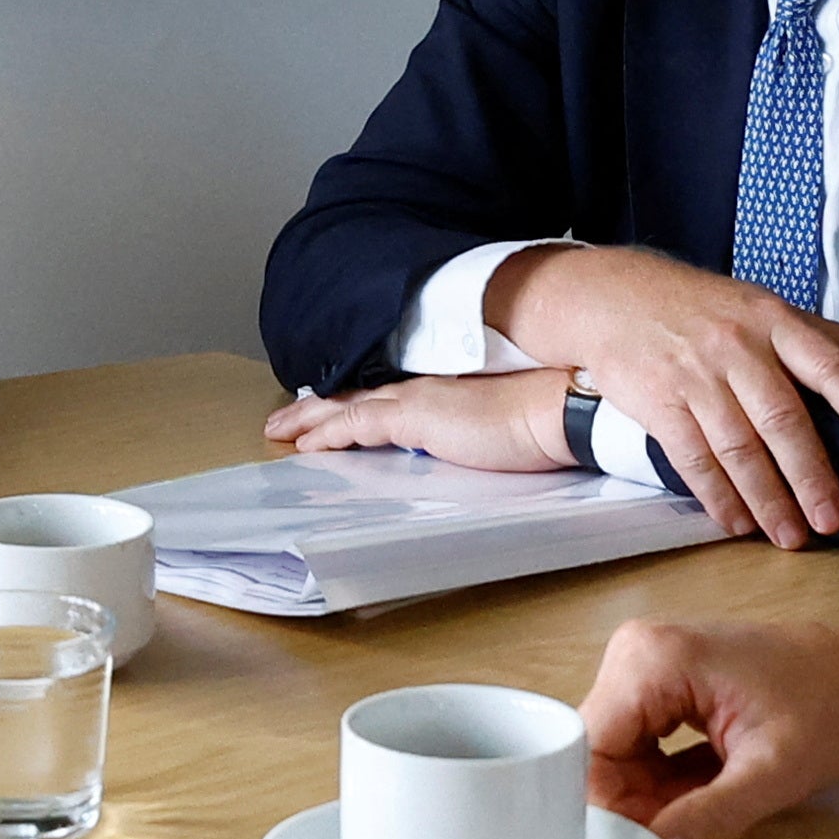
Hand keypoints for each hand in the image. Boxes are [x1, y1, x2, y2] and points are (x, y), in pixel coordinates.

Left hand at [263, 367, 574, 469]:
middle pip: (358, 395)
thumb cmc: (543, 420)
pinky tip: (306, 444)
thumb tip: (463, 451)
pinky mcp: (416, 417)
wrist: (559, 407)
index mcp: (445, 390)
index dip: (352, 402)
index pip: (387, 395)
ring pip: (348, 406)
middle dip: (318, 409)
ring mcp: (418, 399)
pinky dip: (328, 433)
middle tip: (284, 421)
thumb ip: (472, 434)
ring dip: (311, 419)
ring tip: (279, 430)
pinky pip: (357, 424)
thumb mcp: (499, 427)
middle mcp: (425, 387)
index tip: (328, 410)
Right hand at [490, 244, 838, 548]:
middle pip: (781, 418)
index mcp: (774, 321)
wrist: (613, 298)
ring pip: (738, 447)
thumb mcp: (765, 308)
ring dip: (767, 499)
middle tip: (833, 520)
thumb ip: (824, 337)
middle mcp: (737, 347)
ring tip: (790, 537)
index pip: (826, 361)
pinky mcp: (660, 403)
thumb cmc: (705, 309)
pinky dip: (718, 497)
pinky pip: (693, 459)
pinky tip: (738, 523)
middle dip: (810, 475)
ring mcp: (696, 376)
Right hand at [582, 615, 838, 838]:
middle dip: (633, 807)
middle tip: (682, 837)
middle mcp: (635, 653)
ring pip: (616, 758)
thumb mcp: (771, 773)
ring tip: (709, 804)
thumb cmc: (826, 706)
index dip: (609, 810)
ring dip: (650, 798)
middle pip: (599, 756)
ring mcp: (645, 665)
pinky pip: (637, 747)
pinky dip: (662, 782)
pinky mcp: (659, 683)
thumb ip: (709, 818)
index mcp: (652, 660)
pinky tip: (707, 788)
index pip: (591, 753)